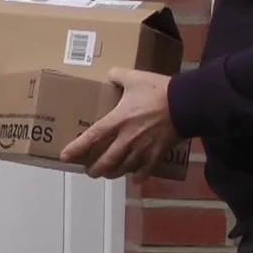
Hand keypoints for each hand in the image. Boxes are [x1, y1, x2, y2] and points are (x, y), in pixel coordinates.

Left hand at [60, 67, 182, 183]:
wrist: (187, 102)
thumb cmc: (159, 90)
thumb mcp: (136, 78)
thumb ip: (119, 75)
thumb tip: (110, 73)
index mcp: (118, 120)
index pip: (92, 137)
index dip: (77, 148)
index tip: (65, 157)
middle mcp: (127, 139)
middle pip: (105, 161)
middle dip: (94, 169)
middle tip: (89, 171)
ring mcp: (143, 149)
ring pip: (123, 169)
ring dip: (113, 173)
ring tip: (107, 173)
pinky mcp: (158, 153)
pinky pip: (146, 170)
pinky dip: (139, 176)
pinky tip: (135, 178)